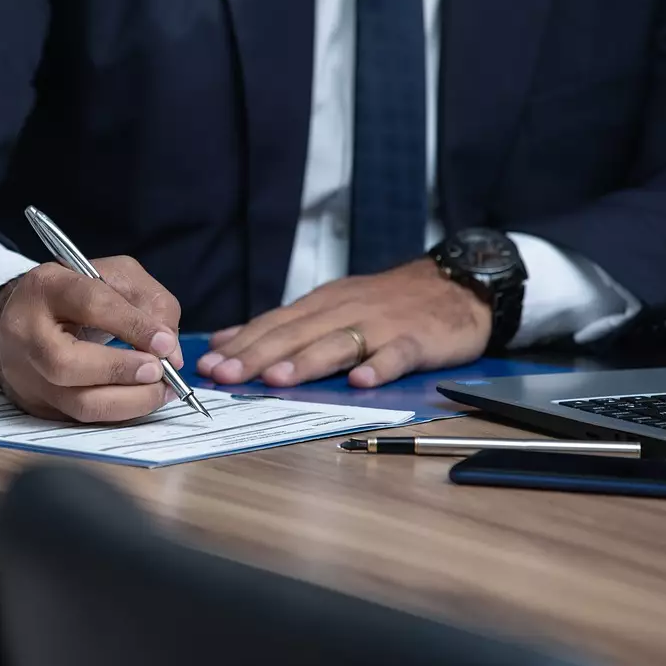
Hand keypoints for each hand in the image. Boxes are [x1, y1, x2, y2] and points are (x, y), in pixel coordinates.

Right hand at [0, 256, 183, 421]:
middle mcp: (27, 333)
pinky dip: (121, 413)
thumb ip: (150, 303)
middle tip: (158, 371)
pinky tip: (142, 399)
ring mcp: (28, 375)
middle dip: (121, 371)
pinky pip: (84, 419)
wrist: (24, 320)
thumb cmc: (77, 296)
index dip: (133, 325)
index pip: (90, 304)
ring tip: (159, 390)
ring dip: (128, 402)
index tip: (166, 343)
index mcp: (46, 289)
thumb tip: (170, 352)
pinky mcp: (39, 404)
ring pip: (77, 402)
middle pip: (66, 363)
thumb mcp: (115, 277)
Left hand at [198, 258, 490, 387]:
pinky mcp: (416, 338)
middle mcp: (344, 311)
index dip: (241, 345)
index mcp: (320, 305)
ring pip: (338, 342)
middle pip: (296, 334)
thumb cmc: (386, 303)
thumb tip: (226, 341)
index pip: (273, 324)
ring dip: (307, 361)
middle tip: (227, 375)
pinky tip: (361, 381)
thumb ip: (281, 326)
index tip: (209, 365)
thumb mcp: (329, 305)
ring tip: (278, 378)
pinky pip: (396, 353)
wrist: (456, 284)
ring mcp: (381, 324)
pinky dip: (380, 366)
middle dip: (258, 355)